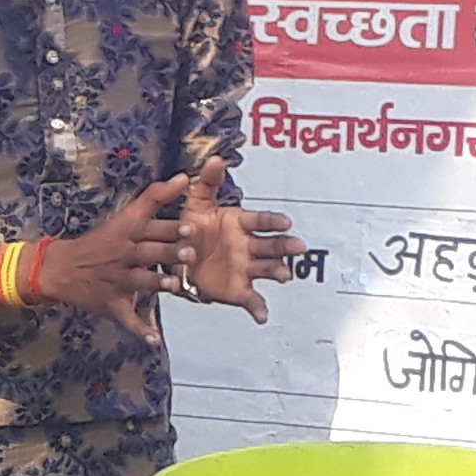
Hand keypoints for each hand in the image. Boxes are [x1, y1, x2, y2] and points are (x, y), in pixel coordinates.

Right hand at [29, 179, 193, 339]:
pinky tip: (154, 340)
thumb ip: (155, 198)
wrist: (60, 268)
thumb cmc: (100, 242)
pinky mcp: (113, 304)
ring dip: (156, 284)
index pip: (149, 227)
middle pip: (148, 252)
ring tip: (173, 285)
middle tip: (189, 252)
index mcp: (126, 233)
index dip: (169, 227)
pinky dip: (140, 330)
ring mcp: (117, 281)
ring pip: (139, 282)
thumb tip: (184, 177)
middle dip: (168, 253)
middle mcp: (123, 255)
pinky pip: (127, 319)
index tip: (190, 227)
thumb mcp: (125, 216)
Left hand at [178, 164, 305, 323]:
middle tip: (298, 246)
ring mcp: (245, 268)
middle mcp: (248, 246)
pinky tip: (263, 316)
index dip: (273, 222)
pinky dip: (259, 308)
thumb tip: (216, 159)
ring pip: (267, 269)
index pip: (261, 221)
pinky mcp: (238, 289)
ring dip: (277, 271)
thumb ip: (207, 182)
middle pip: (272, 245)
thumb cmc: (191, 229)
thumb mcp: (196, 204)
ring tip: (284, 275)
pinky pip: (252, 299)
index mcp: (240, 224)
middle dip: (285, 246)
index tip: (285, 221)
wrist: (177, 260)